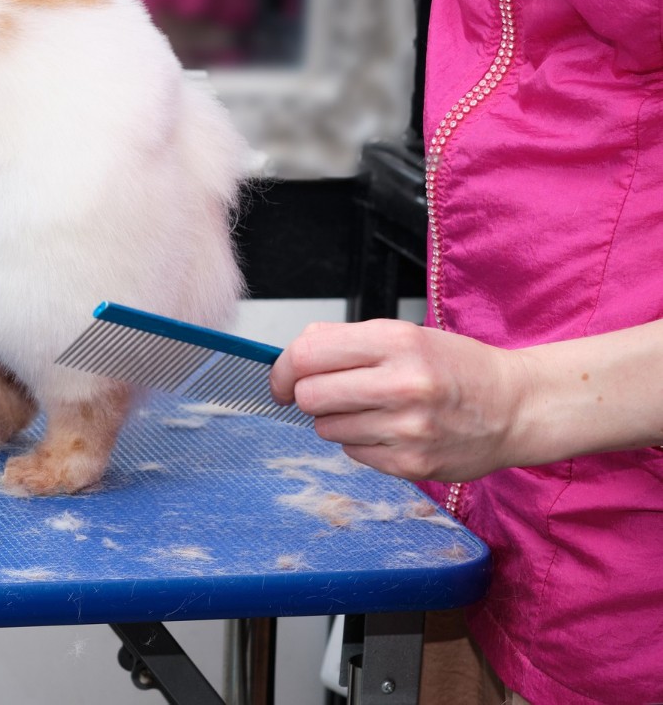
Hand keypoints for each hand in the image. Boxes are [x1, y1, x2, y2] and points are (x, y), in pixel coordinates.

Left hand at [268, 320, 528, 481]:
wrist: (516, 407)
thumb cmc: (455, 367)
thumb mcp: (403, 334)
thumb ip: (343, 340)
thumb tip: (290, 356)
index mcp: (396, 342)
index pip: (307, 355)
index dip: (282, 369)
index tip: (281, 379)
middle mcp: (402, 384)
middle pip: (308, 396)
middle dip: (307, 396)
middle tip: (328, 394)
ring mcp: (408, 429)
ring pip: (326, 428)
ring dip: (336, 420)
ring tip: (372, 409)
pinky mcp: (411, 463)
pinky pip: (352, 453)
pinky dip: (361, 442)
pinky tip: (391, 430)